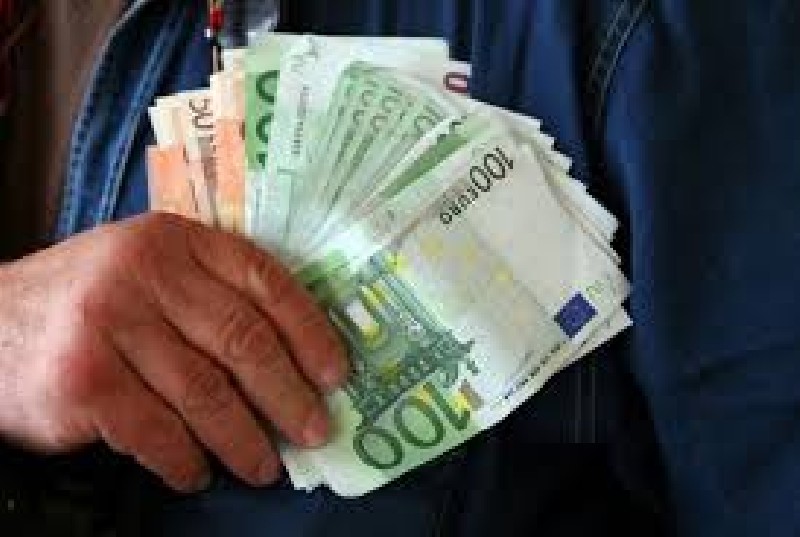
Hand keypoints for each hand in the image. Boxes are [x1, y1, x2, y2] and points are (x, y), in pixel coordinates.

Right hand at [0, 213, 347, 491]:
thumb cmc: (88, 301)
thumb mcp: (148, 270)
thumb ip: (210, 293)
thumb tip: (294, 359)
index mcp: (175, 239)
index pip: (265, 281)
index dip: (310, 331)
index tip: (335, 374)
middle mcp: (144, 272)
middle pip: (243, 341)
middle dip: (288, 396)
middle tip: (315, 432)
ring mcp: (110, 325)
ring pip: (206, 394)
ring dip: (244, 441)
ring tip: (264, 468)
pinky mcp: (83, 381)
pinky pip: (158, 433)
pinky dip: (186, 461)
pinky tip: (197, 473)